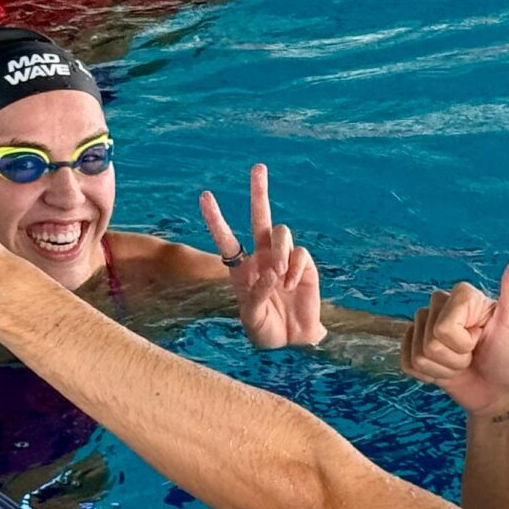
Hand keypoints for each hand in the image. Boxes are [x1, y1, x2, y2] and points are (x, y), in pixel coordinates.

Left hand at [199, 164, 326, 348]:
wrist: (294, 341)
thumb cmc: (266, 330)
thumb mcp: (252, 317)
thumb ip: (257, 294)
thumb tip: (271, 270)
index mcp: (242, 268)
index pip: (227, 239)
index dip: (216, 219)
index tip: (205, 196)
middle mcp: (262, 257)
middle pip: (260, 217)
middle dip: (259, 192)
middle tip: (258, 167)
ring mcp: (284, 258)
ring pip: (281, 233)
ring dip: (278, 250)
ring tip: (278, 275)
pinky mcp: (304, 264)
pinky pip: (299, 254)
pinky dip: (294, 268)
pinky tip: (291, 286)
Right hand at [400, 246, 508, 415]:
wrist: (500, 394)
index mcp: (461, 294)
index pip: (443, 326)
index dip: (463, 342)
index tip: (483, 338)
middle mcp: (440, 305)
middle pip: (430, 341)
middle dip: (455, 358)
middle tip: (475, 354)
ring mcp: (425, 327)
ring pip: (418, 355)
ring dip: (444, 369)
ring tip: (465, 363)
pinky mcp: (414, 348)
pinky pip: (407, 364)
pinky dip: (430, 376)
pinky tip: (449, 372)